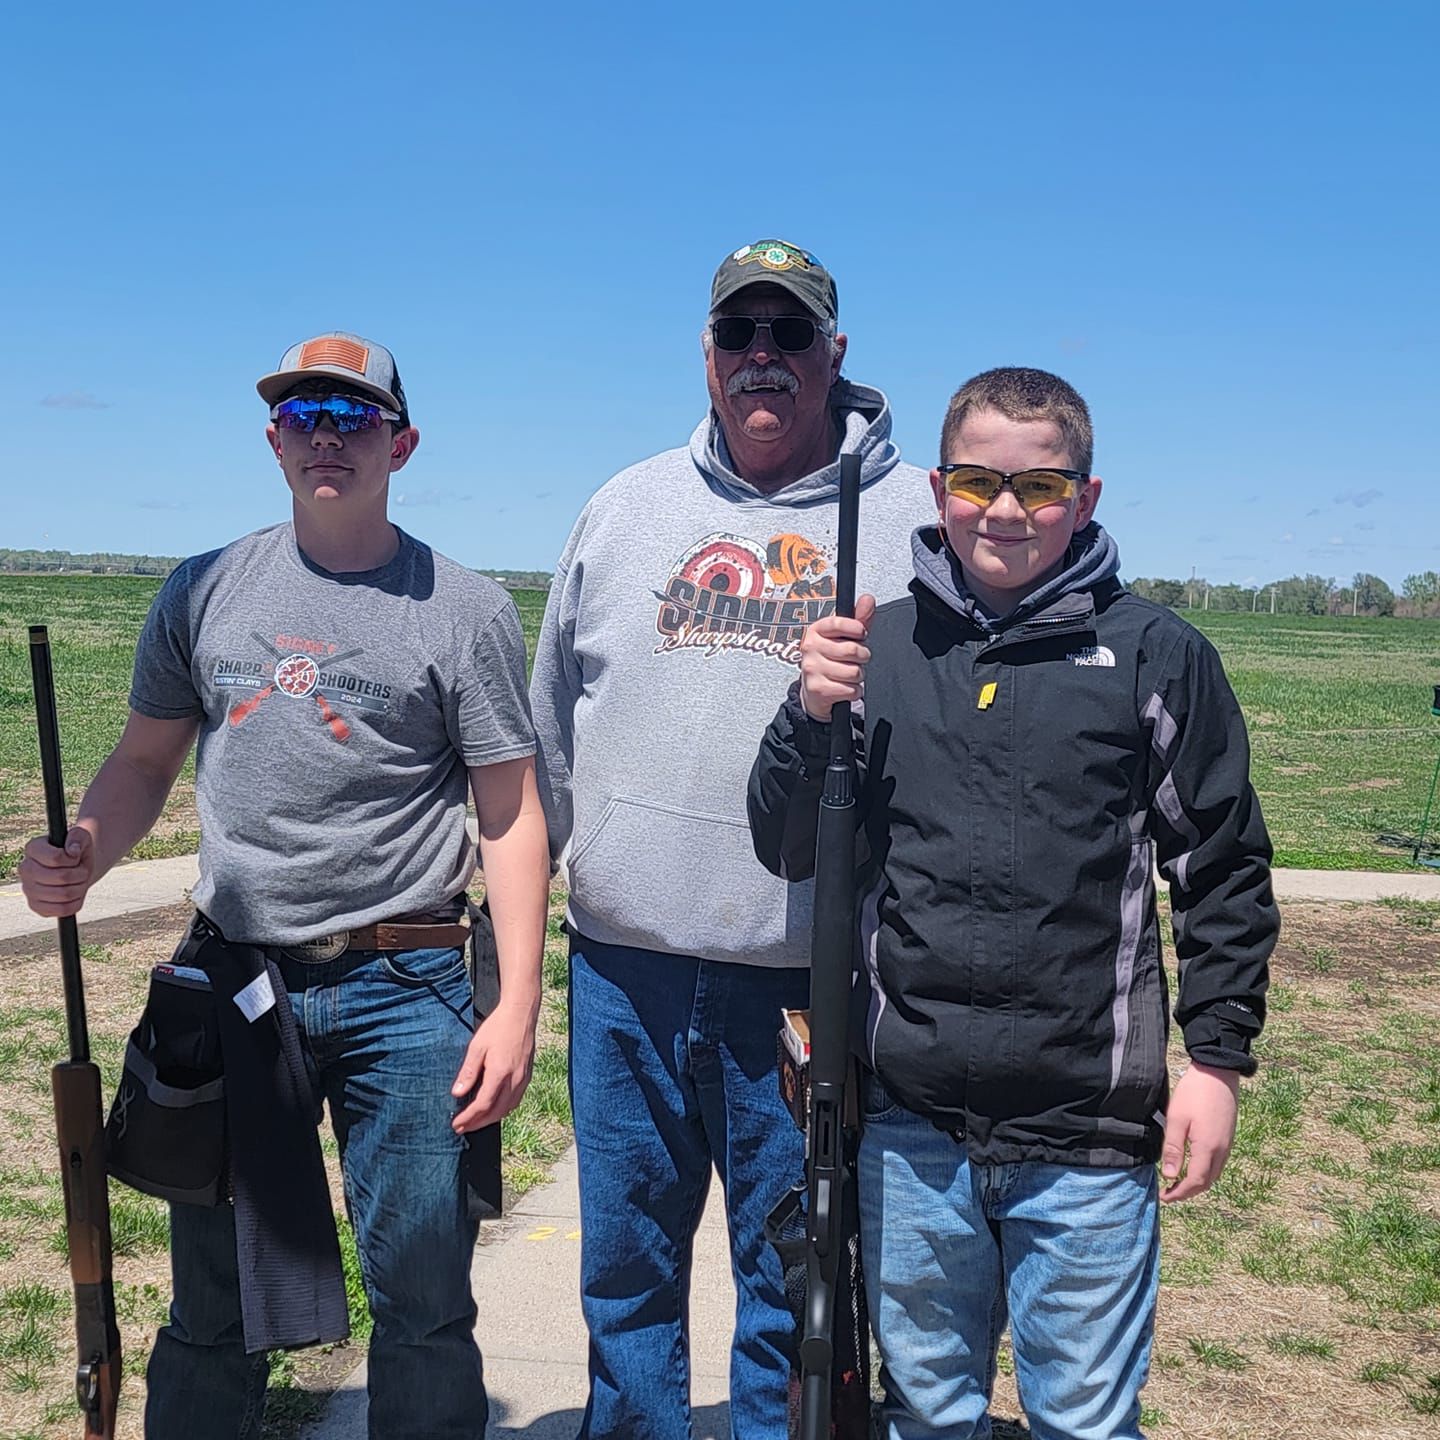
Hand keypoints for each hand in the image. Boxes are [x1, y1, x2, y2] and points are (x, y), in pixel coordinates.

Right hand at [18, 826, 97, 917]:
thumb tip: (72, 851)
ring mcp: (28, 889)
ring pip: (64, 895)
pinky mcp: (36, 906)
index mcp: (33, 848)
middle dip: (80, 874)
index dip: (73, 859)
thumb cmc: (77, 850)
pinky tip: (75, 894)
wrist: (76, 866)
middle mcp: (25, 869)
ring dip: (80, 888)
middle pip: (62, 877)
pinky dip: (76, 903)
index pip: (56, 858)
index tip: (75, 856)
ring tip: (79, 881)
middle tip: (82, 870)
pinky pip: (62, 910)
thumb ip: (78, 837)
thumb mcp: (81, 836)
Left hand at [450, 1001, 537, 1132]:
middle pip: (496, 1112)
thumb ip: (468, 1072)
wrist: (521, 1013)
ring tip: (476, 1122)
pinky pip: (516, 1100)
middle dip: (478, 1123)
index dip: (468, 1118)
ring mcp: (523, 1078)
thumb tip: (457, 1094)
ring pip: (507, 1109)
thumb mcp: (477, 1047)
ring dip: (491, 1119)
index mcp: (499, 1073)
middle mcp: (514, 1080)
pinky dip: (503, 1110)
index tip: (455, 1124)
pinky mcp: (527, 1075)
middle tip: (462, 1128)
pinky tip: (495, 1108)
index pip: (482, 1105)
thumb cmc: (497, 1027)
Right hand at [799, 593, 875, 720]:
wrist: (814, 690)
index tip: (861, 634)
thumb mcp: (844, 637)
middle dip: (861, 657)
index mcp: (816, 630)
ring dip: (858, 676)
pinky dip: (854, 691)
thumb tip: (868, 599)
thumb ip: (859, 618)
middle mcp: (810, 647)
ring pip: (853, 672)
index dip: (857, 629)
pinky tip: (844, 687)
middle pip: (852, 650)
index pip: (839, 623)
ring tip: (847, 674)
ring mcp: (812, 668)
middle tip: (854, 659)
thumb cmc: (832, 659)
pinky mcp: (817, 689)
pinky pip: (850, 689)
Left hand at [1159, 1062, 1240, 1202]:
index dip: (1180, 1193)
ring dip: (1198, 1183)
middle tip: (1170, 1192)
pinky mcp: (1228, 1137)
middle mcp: (1222, 1151)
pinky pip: (1218, 1163)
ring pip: (1214, 1174)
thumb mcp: (1177, 1119)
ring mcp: (1228, 1144)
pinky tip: (1193, 1165)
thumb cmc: (1194, 1093)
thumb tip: (1170, 1176)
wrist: (1218, 1072)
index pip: (1195, 1182)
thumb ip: (1174, 1149)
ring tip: (1178, 1182)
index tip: (1165, 1197)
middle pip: (1207, 1183)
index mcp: (1208, 1148)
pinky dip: (1205, 1171)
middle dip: (1189, 1192)